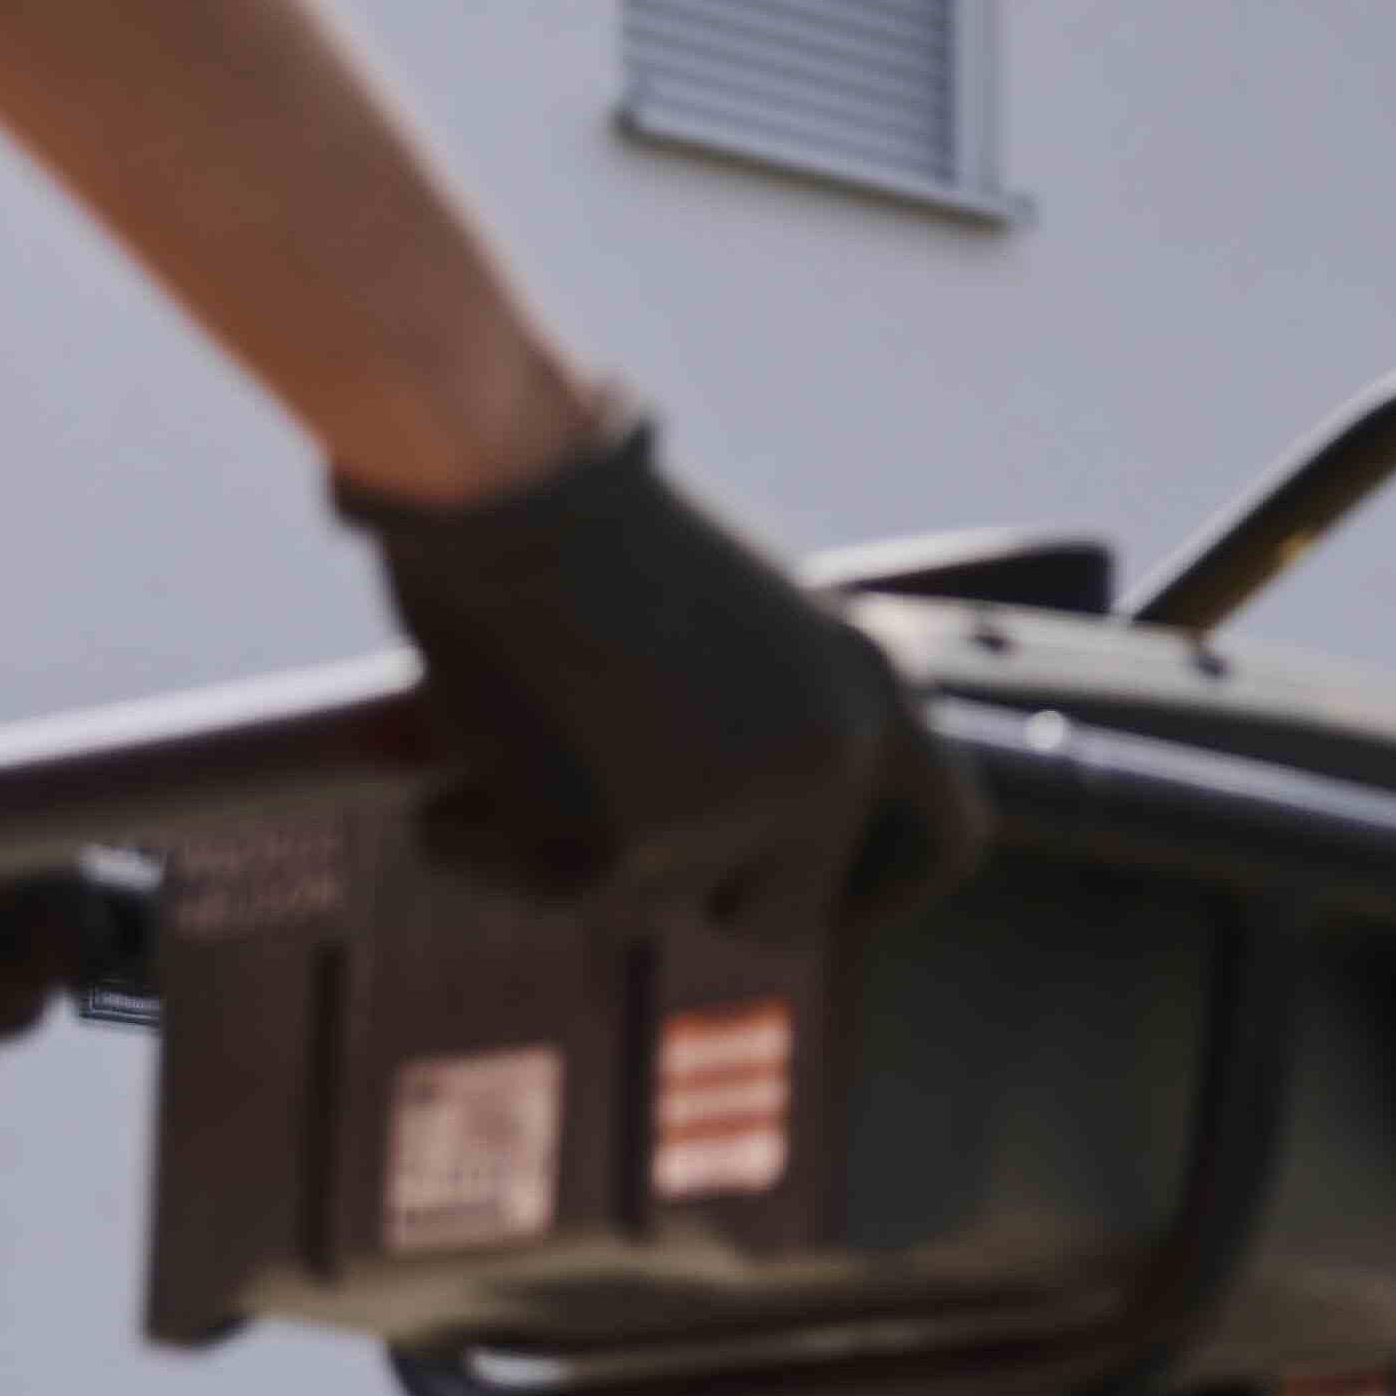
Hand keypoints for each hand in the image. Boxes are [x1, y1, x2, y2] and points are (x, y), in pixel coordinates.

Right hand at [337, 417, 975, 940]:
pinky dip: (479, 846)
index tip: (830, 914)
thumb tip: (742, 853)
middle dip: (702, 896)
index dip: (887, 893)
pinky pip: (548, 895)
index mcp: (875, 687)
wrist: (507, 481)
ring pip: (654, 909)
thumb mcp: (737, 627)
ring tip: (518, 742)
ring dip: (576, 855)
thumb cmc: (586, 529)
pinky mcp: (630, 845)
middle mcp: (832, 755)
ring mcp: (741, 807)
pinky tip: (447, 772)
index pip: (949, 836)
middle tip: (619, 831)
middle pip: (786, 914)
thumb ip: (769, 730)